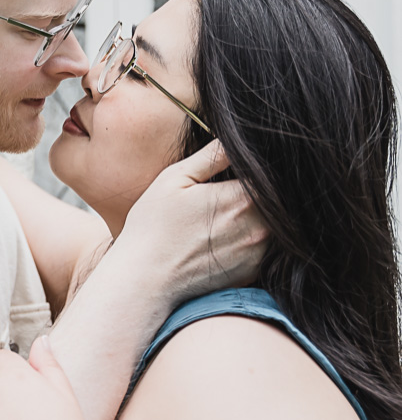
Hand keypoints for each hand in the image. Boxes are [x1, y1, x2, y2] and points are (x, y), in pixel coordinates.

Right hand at [112, 140, 266, 314]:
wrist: (145, 280)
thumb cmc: (153, 227)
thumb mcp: (174, 179)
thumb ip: (211, 157)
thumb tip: (235, 139)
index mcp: (241, 198)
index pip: (266, 174)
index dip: (254, 169)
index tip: (234, 173)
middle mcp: (258, 227)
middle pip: (274, 200)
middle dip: (257, 193)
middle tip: (226, 194)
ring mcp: (257, 253)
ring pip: (273, 225)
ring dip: (257, 216)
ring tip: (223, 217)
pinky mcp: (252, 273)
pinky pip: (264, 249)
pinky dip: (251, 240)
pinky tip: (223, 239)